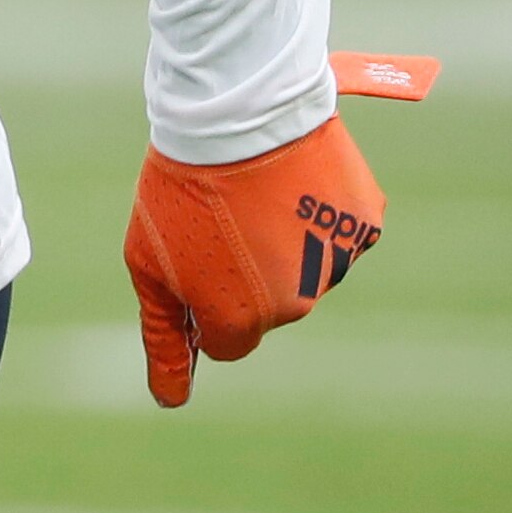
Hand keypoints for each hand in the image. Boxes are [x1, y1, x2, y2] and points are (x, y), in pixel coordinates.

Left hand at [125, 52, 430, 407]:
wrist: (236, 112)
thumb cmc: (180, 188)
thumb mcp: (149, 263)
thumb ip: (163, 336)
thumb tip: (170, 400)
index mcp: (238, 321)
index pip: (225, 341)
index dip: (207, 301)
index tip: (198, 259)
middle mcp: (294, 307)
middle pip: (270, 307)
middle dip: (247, 272)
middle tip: (225, 215)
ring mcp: (334, 266)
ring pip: (308, 269)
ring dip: (286, 241)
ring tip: (258, 190)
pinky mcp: (362, 225)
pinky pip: (339, 230)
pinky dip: (319, 211)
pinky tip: (294, 180)